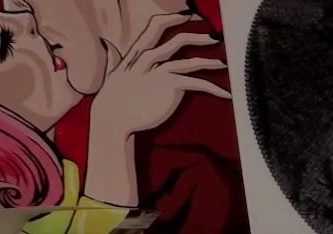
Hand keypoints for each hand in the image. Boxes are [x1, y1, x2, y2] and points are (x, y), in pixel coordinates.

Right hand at [89, 12, 225, 144]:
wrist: (112, 119)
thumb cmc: (113, 100)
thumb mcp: (113, 74)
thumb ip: (113, 58)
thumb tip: (107, 44)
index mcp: (135, 53)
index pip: (154, 27)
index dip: (171, 19)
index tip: (186, 15)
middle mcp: (147, 59)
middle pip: (177, 40)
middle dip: (198, 37)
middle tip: (216, 36)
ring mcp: (158, 72)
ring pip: (190, 61)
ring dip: (210, 62)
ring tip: (225, 63)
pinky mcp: (168, 86)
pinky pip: (197, 83)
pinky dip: (213, 88)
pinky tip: (226, 94)